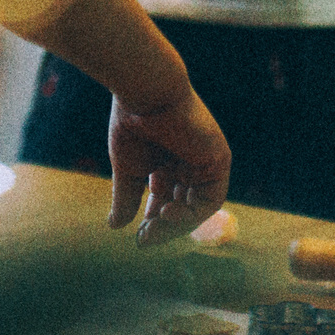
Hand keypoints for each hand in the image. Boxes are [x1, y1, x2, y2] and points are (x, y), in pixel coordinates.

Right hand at [107, 82, 232, 245]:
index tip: (138, 238)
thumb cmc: (133, 124)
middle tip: (144, 239)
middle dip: (164, 227)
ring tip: (152, 229)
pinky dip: (191, 213)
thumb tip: (115, 227)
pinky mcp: (218, 160)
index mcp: (169, 160)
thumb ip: (126, 197)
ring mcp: (206, 161)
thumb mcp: (128, 169)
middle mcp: (190, 162)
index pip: (166, 199)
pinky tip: (167, 213)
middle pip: (182, 206)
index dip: (153, 222)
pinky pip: (211, 199)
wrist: (146, 94)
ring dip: (175, 225)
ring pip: (196, 208)